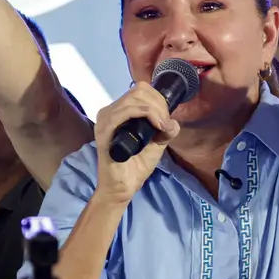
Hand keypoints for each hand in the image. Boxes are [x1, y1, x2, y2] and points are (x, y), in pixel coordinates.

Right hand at [90, 82, 179, 206]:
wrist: (122, 188)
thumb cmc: (135, 167)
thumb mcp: (156, 144)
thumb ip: (165, 131)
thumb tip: (173, 121)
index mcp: (118, 112)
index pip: (139, 91)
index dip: (157, 99)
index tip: (166, 118)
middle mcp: (109, 112)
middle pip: (138, 91)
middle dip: (159, 104)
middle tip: (165, 124)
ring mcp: (105, 121)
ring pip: (133, 99)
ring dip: (155, 110)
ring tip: (162, 126)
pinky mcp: (105, 131)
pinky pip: (125, 112)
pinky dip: (145, 114)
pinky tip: (156, 126)